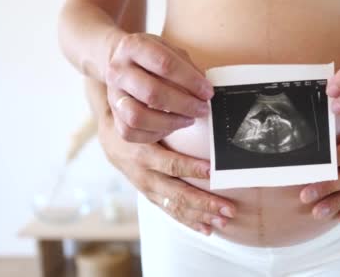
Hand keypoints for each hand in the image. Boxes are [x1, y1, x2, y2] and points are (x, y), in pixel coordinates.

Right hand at [97, 110, 235, 235]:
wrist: (111, 136)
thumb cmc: (137, 122)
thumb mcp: (148, 117)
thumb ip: (170, 119)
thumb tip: (201, 111)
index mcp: (144, 153)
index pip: (171, 164)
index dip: (192, 169)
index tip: (213, 172)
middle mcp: (145, 175)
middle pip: (177, 193)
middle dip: (205, 202)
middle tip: (228, 208)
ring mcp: (147, 188)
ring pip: (175, 206)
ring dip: (201, 215)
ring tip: (223, 220)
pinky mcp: (150, 196)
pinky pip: (170, 211)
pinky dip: (189, 221)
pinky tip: (206, 228)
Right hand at [105, 33, 213, 142]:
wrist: (119, 61)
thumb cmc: (152, 57)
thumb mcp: (169, 49)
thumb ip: (187, 66)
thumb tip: (204, 89)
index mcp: (133, 46)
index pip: (165, 64)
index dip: (191, 81)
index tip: (208, 92)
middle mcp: (118, 70)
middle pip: (152, 93)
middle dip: (184, 104)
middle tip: (202, 109)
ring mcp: (112, 94)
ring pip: (137, 116)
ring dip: (169, 122)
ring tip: (189, 120)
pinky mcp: (113, 114)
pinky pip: (130, 132)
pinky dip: (154, 134)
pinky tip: (171, 127)